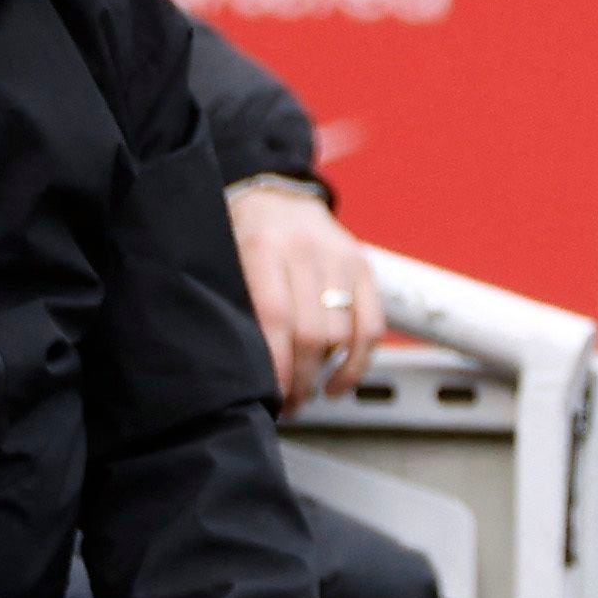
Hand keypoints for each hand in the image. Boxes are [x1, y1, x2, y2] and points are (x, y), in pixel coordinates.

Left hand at [226, 183, 381, 399]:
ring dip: (324, 376)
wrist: (274, 193)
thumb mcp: (225, 257)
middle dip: (299, 379)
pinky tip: (338, 384)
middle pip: (311, 332)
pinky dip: (358, 363)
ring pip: (342, 333)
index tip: (270, 397)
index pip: (275, 317)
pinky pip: (372, 326)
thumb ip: (236, 302)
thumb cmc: (240, 233)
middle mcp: (306, 249)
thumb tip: (239, 367)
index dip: (276, 365)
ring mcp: (340, 257)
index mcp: (263, 246)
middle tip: (285, 404)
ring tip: (304, 395)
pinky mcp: (364, 265)